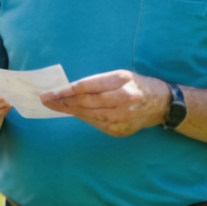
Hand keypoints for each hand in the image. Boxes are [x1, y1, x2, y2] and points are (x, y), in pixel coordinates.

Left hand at [40, 70, 168, 137]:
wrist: (161, 103)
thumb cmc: (137, 84)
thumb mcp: (120, 75)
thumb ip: (97, 82)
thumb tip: (70, 89)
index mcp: (122, 81)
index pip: (87, 87)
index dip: (66, 91)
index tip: (51, 92)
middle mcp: (123, 100)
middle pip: (86, 102)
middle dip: (63, 102)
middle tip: (46, 99)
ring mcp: (122, 118)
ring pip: (89, 115)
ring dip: (70, 111)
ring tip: (54, 106)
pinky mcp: (120, 131)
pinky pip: (96, 124)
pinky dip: (83, 118)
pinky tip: (73, 113)